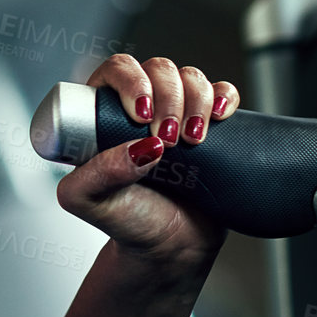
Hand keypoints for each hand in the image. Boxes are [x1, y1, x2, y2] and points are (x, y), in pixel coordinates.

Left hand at [56, 54, 240, 265]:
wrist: (171, 247)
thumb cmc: (126, 222)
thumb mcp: (91, 201)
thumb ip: (99, 174)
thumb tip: (140, 147)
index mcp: (99, 115)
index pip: (113, 71)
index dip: (131, 81)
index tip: (142, 115)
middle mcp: (137, 108)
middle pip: (157, 69)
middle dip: (168, 97)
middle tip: (168, 140)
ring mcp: (174, 113)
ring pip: (189, 76)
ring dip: (196, 101)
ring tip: (191, 142)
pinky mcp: (207, 123)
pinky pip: (221, 91)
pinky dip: (224, 96)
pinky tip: (220, 116)